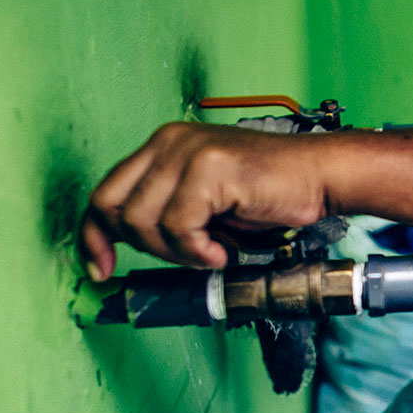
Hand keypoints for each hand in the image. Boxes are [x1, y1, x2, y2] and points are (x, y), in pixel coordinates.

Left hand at [80, 122, 328, 279]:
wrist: (319, 178)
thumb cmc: (269, 194)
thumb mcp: (203, 204)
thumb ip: (165, 212)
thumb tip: (125, 247)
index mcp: (162, 146)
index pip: (104, 193)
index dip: (93, 236)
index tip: (99, 270)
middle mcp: (168, 142)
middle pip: (114, 209)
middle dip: (145, 247)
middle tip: (185, 255)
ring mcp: (187, 151)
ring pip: (142, 221)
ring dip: (177, 252)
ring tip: (212, 251)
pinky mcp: (210, 167)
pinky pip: (179, 226)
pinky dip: (199, 250)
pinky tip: (222, 250)